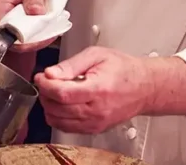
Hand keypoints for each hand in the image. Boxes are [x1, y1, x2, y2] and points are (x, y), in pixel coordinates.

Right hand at [0, 0, 53, 51]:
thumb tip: (37, 14)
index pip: (10, 38)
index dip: (30, 41)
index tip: (45, 36)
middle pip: (14, 42)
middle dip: (35, 39)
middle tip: (51, 32)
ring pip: (17, 39)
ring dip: (34, 36)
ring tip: (49, 28)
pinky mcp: (5, 22)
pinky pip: (18, 33)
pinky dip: (31, 31)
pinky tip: (42, 26)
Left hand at [35, 47, 185, 134]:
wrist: (144, 87)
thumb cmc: (123, 69)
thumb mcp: (97, 55)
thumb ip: (71, 64)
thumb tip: (51, 73)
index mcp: (98, 89)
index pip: (62, 94)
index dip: (45, 85)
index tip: (41, 77)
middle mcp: (97, 110)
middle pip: (57, 109)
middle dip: (45, 94)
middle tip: (46, 82)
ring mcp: (96, 123)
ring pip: (59, 121)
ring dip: (49, 106)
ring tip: (54, 92)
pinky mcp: (95, 129)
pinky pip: (68, 128)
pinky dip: (58, 117)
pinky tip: (62, 104)